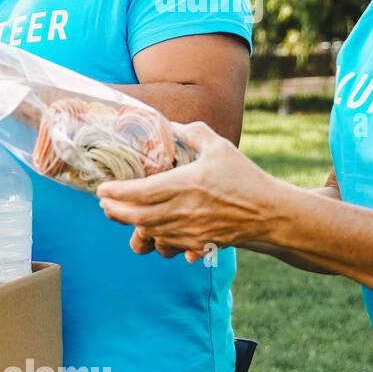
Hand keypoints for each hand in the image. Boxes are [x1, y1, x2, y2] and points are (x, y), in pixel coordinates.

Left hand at [96, 121, 283, 261]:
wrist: (271, 213)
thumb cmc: (245, 177)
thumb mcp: (220, 147)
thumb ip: (193, 133)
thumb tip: (171, 125)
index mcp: (187, 184)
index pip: (142, 192)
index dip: (117, 192)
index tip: (101, 189)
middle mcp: (185, 210)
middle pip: (138, 216)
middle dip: (115, 211)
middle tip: (104, 203)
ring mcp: (191, 230)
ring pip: (149, 233)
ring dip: (131, 225)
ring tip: (120, 214)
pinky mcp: (198, 244)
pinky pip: (167, 246)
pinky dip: (153, 238)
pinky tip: (148, 229)